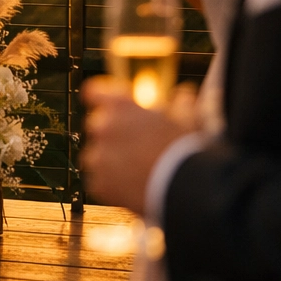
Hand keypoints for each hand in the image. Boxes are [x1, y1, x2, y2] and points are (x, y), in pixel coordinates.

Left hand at [81, 78, 195, 213]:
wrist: (187, 188)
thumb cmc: (186, 150)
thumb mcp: (185, 120)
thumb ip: (179, 105)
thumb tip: (184, 95)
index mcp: (120, 105)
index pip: (93, 92)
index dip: (100, 99)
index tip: (107, 107)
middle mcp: (102, 126)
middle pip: (97, 126)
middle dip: (112, 135)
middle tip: (136, 147)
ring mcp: (97, 156)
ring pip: (96, 156)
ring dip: (110, 161)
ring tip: (138, 171)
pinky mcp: (98, 183)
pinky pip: (99, 181)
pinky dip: (112, 185)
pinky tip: (134, 187)